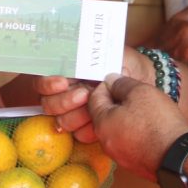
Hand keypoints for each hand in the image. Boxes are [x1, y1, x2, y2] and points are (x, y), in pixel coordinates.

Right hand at [36, 47, 155, 141]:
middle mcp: (67, 94)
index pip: (42, 82)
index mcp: (68, 74)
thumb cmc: (127, 63)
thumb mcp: (111, 53)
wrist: (145, 82)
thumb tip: (82, 63)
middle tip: (84, 95)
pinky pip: (80, 135)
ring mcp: (77, 112)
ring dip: (76, 116)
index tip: (63, 83)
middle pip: (48, 104)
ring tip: (93, 108)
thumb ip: (95, 57)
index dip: (47, 84)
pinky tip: (99, 122)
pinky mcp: (91, 128)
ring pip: (61, 122)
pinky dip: (89, 129)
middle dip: (64, 101)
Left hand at [89, 74, 187, 180]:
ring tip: (145, 110)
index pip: (93, 98)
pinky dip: (134, 132)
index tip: (120, 81)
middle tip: (135, 94)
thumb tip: (111, 81)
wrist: (178, 157)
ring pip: (117, 129)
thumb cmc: (157, 122)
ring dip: (126, 118)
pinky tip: (150, 127)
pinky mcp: (132, 164)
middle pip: (104, 115)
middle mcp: (105, 142)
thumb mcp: (140, 91)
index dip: (106, 85)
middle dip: (116, 102)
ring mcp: (119, 156)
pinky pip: (128, 142)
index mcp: (102, 124)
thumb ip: (121, 84)